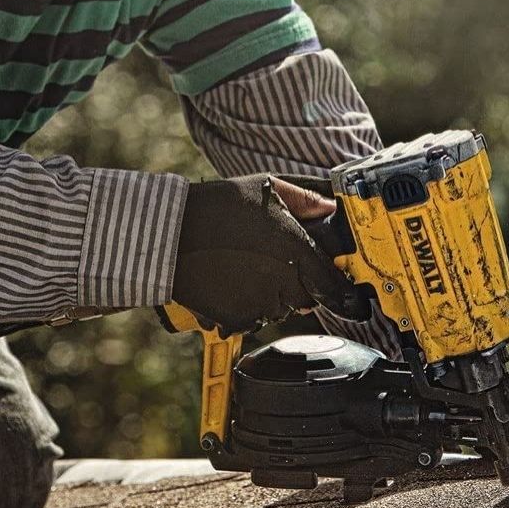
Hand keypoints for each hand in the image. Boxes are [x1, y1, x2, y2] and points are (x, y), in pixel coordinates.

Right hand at [171, 175, 355, 335]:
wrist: (170, 233)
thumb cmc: (217, 206)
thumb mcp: (267, 188)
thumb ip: (305, 200)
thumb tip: (330, 208)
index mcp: (296, 251)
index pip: (333, 285)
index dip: (337, 288)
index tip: (338, 289)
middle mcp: (283, 283)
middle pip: (305, 298)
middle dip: (296, 284)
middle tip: (272, 263)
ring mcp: (260, 305)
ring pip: (278, 310)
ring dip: (271, 297)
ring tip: (245, 269)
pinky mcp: (236, 320)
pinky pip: (252, 320)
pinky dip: (246, 307)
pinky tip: (230, 283)